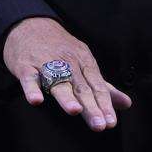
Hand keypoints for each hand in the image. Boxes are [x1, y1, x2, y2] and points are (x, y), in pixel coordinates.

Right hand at [3, 17, 131, 129]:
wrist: (30, 26)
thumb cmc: (60, 50)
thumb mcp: (84, 64)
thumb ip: (103, 87)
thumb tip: (126, 104)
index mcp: (84, 63)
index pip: (97, 86)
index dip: (105, 105)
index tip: (111, 122)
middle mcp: (68, 63)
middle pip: (81, 88)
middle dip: (91, 107)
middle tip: (99, 125)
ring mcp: (46, 64)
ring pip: (58, 82)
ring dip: (66, 97)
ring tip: (75, 111)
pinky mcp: (25, 67)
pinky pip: (29, 79)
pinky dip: (32, 89)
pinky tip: (36, 101)